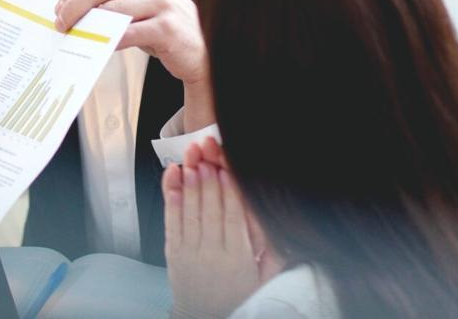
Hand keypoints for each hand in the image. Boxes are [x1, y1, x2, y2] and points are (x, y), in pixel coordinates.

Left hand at [54, 0, 212, 128]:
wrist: (203, 50)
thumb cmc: (166, 27)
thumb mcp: (141, 5)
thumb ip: (115, 0)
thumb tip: (73, 10)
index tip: (59, 9)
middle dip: (73, 6)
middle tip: (60, 23)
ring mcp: (162, 3)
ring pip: (111, 11)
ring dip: (87, 25)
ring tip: (75, 36)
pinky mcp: (167, 27)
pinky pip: (127, 34)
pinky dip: (107, 41)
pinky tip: (98, 47)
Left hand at [164, 147, 261, 318]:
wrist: (205, 318)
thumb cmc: (237, 297)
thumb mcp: (264, 280)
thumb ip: (275, 255)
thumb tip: (286, 230)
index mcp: (238, 260)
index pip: (234, 220)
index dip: (230, 193)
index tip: (227, 171)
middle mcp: (212, 254)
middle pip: (211, 210)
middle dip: (208, 180)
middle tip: (206, 155)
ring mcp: (190, 252)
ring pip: (190, 213)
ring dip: (190, 185)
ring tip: (191, 162)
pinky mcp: (172, 252)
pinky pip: (171, 222)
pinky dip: (171, 199)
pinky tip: (174, 181)